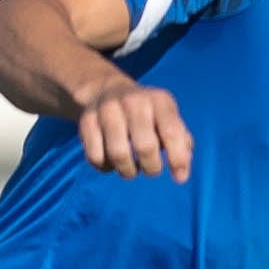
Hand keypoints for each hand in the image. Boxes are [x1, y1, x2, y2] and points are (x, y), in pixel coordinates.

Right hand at [73, 72, 192, 181]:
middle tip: (152, 169)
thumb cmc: (147, 114)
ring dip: (128, 171)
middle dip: (152, 167)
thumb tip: (182, 170)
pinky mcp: (86, 121)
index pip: (171, 132)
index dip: (178, 159)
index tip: (180, 178)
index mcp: (159, 100)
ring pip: (118, 155)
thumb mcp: (168, 118)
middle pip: (145, 147)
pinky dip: (106, 168)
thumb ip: (180, 141)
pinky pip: (96, 157)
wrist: (107, 91)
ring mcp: (107, 109)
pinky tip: (112, 162)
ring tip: (132, 168)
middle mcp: (133, 101)